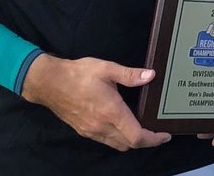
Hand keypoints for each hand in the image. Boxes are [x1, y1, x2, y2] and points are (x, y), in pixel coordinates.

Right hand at [20, 55, 171, 150]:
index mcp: (111, 112)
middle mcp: (101, 126)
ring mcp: (91, 131)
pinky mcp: (83, 130)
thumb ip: (129, 74)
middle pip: (129, 145)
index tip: (165, 135)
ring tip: (143, 129)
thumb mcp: (106, 68)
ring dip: (131, 141)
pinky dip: (118, 138)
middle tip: (157, 132)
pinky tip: (122, 126)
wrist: (48, 83)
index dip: (153, 139)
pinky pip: (106, 141)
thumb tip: (150, 75)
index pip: (136, 136)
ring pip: (117, 145)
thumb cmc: (77, 74)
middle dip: (146, 141)